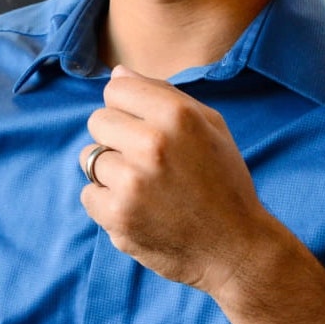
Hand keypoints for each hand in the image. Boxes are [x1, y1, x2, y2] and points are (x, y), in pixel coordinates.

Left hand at [79, 66, 272, 295]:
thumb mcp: (211, 127)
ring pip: (90, 158)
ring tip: (144, 187)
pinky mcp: (117, 216)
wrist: (236, 250)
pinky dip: (107, 203)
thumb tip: (117, 73)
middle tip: (146, 160)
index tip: (142, 125)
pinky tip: (138, 209)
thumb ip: (163, 94)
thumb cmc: (224, 183)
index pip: (115, 88)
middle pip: (98, 120)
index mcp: (177, 116)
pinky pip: (88, 194)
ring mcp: (131, 182)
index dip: (127, 107)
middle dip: (116, 137)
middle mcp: (152, 144)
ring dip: (110, 171)